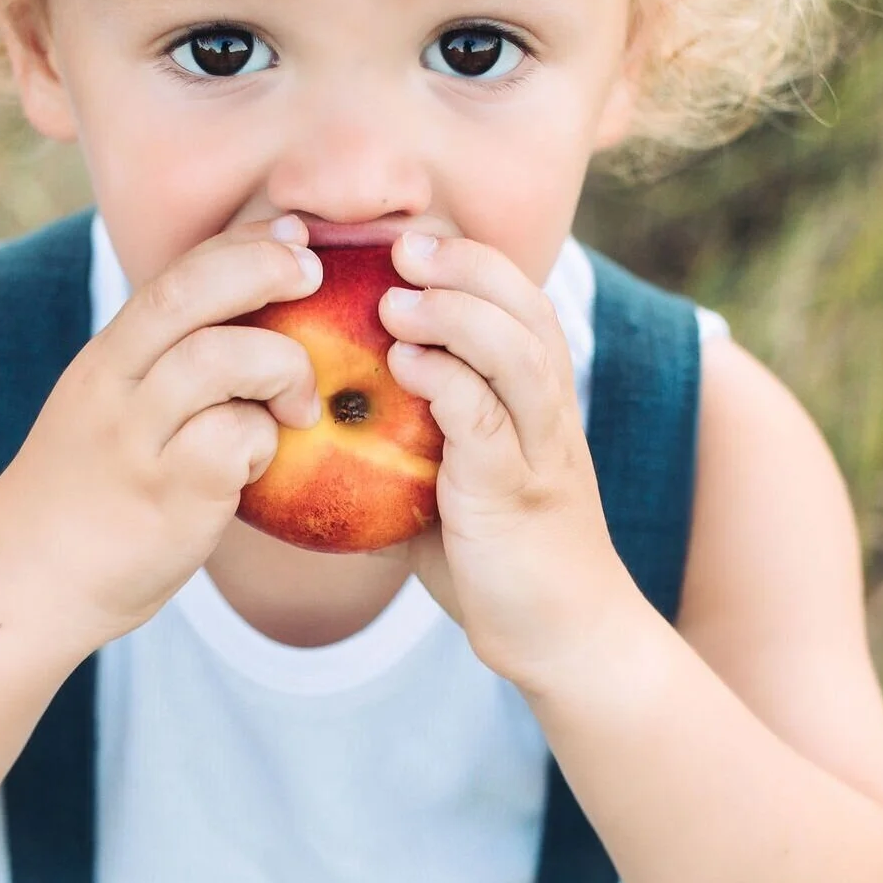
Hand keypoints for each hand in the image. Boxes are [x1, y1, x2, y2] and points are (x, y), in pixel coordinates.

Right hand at [0, 216, 323, 653]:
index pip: (174, 273)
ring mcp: (136, 441)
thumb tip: (254, 329)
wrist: (22, 586)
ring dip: (281, 367)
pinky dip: (264, 443)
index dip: (242, 244)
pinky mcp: (167, 495)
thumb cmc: (84, 502)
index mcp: (105, 361)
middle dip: (262, 268)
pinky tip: (257, 467)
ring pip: (220, 358)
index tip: (295, 236)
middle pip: (187, 293)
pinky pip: (235, 440)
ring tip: (299, 405)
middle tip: (314, 278)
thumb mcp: (108, 416)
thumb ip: (162, 372)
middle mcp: (113, 389)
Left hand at [381, 230, 641, 690]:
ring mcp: (540, 453)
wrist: (566, 641)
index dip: (472, 265)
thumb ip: (401, 459)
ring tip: (395, 297)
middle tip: (402, 244)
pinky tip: (404, 365)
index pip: (518, 306)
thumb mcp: (445, 498)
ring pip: (516, 356)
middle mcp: (549, 415)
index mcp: (537, 403)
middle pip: (525, 311)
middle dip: (467, 267)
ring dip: (457, 315)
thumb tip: (316, 439)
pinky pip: (488, 423)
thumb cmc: (500, 569)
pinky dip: (449, 384)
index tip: (411, 241)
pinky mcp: (519, 495)